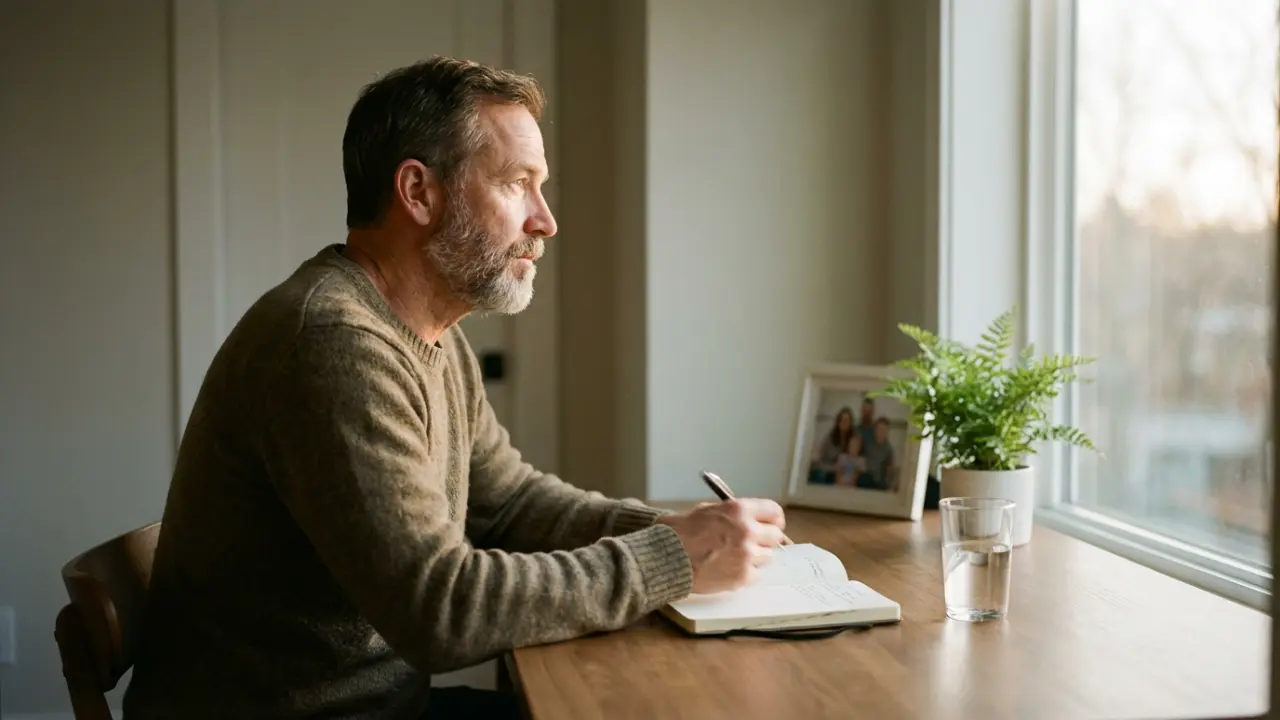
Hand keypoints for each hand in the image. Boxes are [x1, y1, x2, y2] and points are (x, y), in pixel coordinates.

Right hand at [657, 499, 787, 593]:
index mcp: (739, 509)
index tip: (770, 525)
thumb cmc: (680, 533)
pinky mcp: (742, 576)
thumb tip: (752, 520)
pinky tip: (728, 569)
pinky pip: (756, 575)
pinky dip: (745, 573)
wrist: (666, 558)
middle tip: (752, 543)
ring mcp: (746, 555)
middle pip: (776, 536)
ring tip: (734, 557)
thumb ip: (733, 514)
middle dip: (765, 539)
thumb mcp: (707, 510)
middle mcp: (747, 531)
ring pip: (768, 557)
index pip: (775, 512)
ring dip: (755, 557)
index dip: (773, 520)